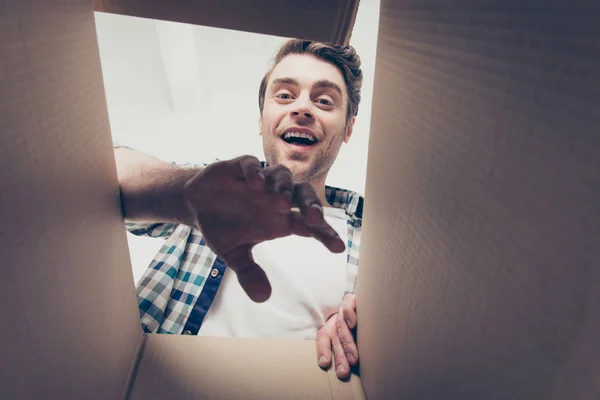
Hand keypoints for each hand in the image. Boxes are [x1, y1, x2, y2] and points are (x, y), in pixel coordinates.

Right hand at [182, 155, 345, 302]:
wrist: (197, 204)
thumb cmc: (224, 227)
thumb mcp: (234, 254)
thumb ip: (249, 272)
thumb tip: (263, 298)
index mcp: (281, 219)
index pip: (309, 225)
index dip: (325, 234)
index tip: (338, 247)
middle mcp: (275, 197)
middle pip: (302, 195)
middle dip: (310, 205)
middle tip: (315, 218)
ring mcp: (260, 181)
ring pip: (282, 176)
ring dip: (283, 188)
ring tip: (281, 202)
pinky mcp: (239, 167)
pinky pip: (251, 165)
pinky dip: (255, 172)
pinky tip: (256, 183)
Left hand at [316, 294, 357, 378]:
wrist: (372, 306)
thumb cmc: (363, 330)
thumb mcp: (355, 342)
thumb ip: (348, 353)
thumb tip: (347, 373)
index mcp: (332, 328)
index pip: (323, 337)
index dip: (322, 350)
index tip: (324, 364)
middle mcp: (337, 319)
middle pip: (334, 336)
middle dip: (339, 356)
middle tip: (343, 372)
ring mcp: (346, 309)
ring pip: (341, 324)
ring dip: (346, 343)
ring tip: (353, 359)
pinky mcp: (355, 299)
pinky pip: (348, 302)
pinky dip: (349, 312)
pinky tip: (353, 323)